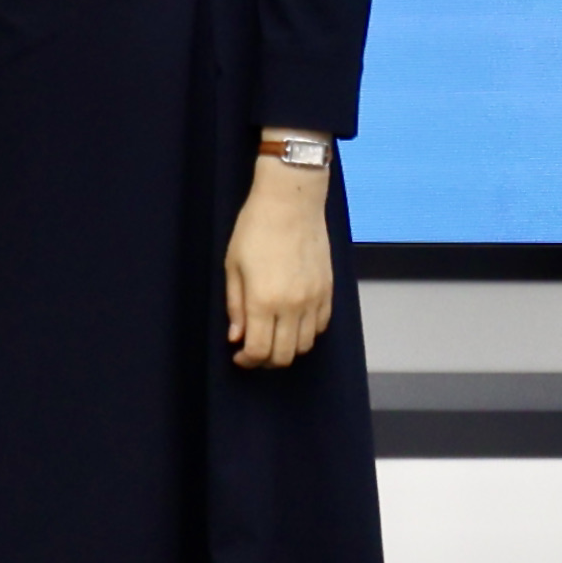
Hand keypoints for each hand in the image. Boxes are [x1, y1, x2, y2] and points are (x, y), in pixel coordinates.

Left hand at [223, 161, 332, 370]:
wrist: (291, 202)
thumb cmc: (255, 228)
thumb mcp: (233, 266)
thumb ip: (235, 306)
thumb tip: (236, 337)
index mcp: (263, 301)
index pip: (259, 350)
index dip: (247, 361)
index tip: (239, 356)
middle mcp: (292, 306)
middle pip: (284, 356)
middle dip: (266, 361)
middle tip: (253, 351)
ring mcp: (314, 299)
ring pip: (305, 345)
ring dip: (287, 349)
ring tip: (273, 336)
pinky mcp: (328, 290)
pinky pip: (321, 326)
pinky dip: (307, 333)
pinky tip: (293, 323)